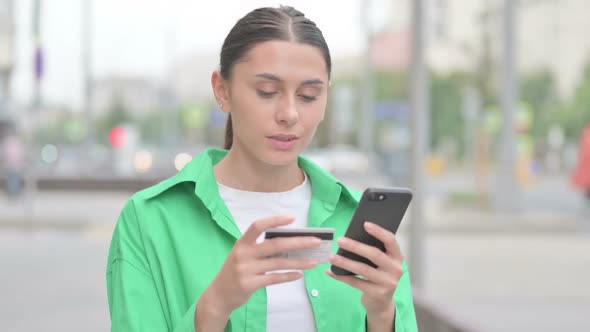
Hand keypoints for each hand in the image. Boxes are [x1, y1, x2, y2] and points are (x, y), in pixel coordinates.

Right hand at [196, 215, 321, 329]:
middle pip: (275, 244)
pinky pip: (274, 278)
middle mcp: (243, 254)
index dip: (275, 220)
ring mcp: (245, 269)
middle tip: (316, 241)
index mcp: (242, 243)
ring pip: (278, 263)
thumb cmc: (236, 271)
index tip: (293, 218)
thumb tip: (290, 243)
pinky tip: (300, 275)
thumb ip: (260, 249)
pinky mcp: (249, 284)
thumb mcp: (243, 255)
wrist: (218, 295)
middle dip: (298, 242)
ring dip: (299, 262)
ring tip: (314, 262)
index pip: (258, 225)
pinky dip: (289, 276)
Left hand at [327, 221, 403, 318]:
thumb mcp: (382, 263)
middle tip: (340, 240)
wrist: (382, 303)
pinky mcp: (377, 293)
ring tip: (332, 256)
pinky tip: (331, 271)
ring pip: (363, 269)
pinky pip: (355, 282)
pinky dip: (341, 276)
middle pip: (375, 254)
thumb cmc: (379, 276)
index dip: (379, 232)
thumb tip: (352, 237)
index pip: (391, 241)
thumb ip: (374, 251)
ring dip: (345, 262)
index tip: (365, 224)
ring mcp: (387, 283)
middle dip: (356, 246)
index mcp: (397, 257)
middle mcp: (395, 269)